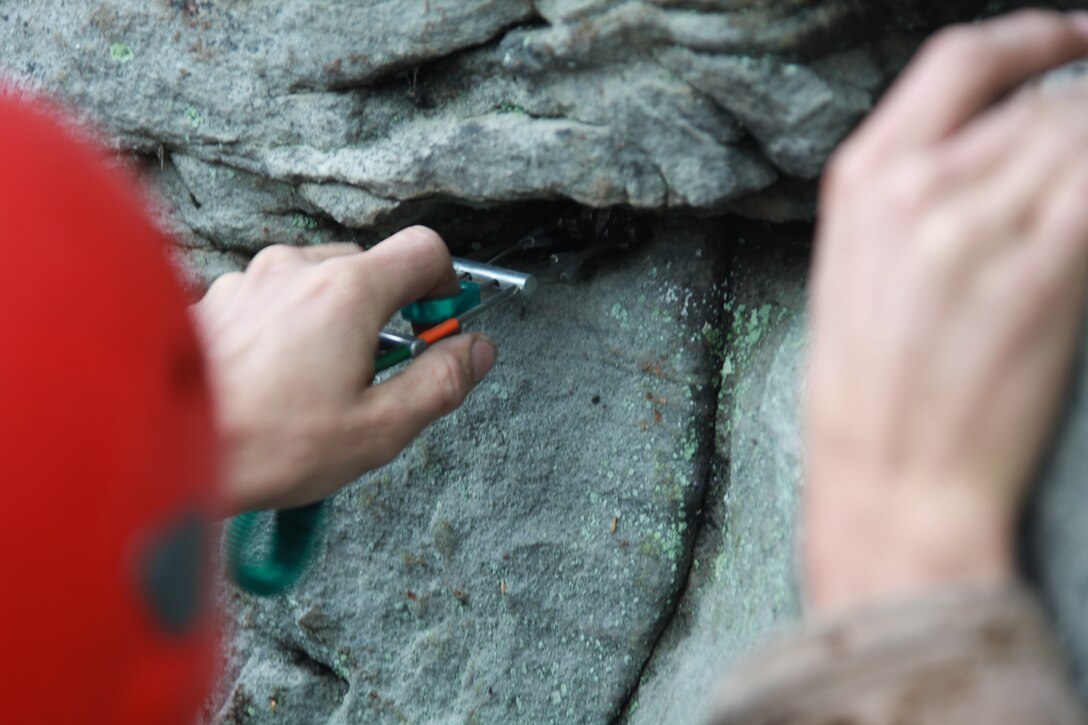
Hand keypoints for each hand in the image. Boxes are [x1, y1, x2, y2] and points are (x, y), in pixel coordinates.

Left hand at [191, 226, 496, 514]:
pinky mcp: (216, 299)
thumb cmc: (267, 445)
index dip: (446, 285)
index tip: (439, 323)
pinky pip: (272, 297)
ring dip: (333, 320)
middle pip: (370, 267)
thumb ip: (441, 382)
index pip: (424, 250)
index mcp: (347, 292)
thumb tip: (476, 352)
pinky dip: (288, 326)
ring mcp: (250, 280)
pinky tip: (273, 380)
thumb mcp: (379, 428)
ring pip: (317, 281)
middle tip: (379, 371)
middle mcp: (296, 269)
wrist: (162, 449)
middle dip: (387, 312)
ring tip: (317, 385)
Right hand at [805, 11, 1087, 614]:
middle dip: (1077, 118)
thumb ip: (919, 189)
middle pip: (1040, 104)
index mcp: (864, 184)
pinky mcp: (1050, 275)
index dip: (1031, 36)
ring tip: (1075, 210)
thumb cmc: (867, 388)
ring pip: (1082, 138)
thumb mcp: (857, 268)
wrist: (893, 479)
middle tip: (1078, 164)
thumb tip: (1005, 138)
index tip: (1071, 34)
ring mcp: (987, 230)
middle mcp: (922, 192)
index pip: (959, 62)